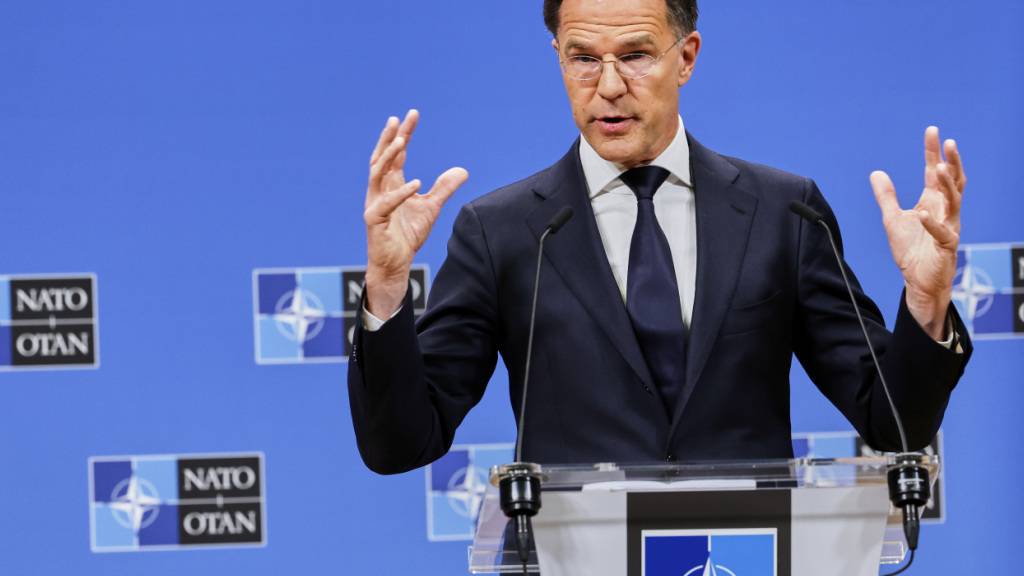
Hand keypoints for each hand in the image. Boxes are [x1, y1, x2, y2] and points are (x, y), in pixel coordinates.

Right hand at [364, 109, 468, 316]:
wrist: (395, 264)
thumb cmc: (407, 235)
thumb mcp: (431, 208)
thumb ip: (444, 189)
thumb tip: (462, 170)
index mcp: (391, 184)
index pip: (396, 154)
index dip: (404, 134)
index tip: (412, 115)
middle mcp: (379, 190)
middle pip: (382, 157)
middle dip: (389, 138)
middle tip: (398, 119)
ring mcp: (375, 203)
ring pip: (377, 174)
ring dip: (388, 158)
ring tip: (401, 142)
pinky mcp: (374, 220)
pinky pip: (386, 203)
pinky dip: (400, 193)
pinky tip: (415, 183)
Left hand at [871, 126, 965, 338]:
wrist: (918, 281)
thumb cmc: (911, 250)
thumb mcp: (892, 218)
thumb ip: (886, 196)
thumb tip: (876, 173)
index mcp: (932, 201)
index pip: (934, 172)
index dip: (933, 152)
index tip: (933, 131)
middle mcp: (944, 210)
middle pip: (953, 181)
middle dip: (951, 161)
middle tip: (948, 142)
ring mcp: (949, 227)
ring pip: (954, 201)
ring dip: (946, 185)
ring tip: (937, 168)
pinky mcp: (947, 246)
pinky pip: (943, 232)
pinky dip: (932, 223)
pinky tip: (921, 214)